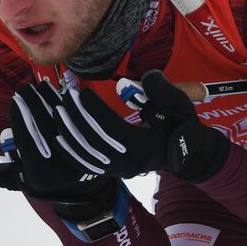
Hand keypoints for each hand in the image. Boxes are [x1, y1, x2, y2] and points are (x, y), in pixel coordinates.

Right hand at [0, 82, 114, 211]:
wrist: (80, 185)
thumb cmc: (41, 177)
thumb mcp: (18, 180)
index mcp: (40, 172)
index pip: (26, 138)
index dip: (19, 116)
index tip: (14, 101)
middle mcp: (59, 163)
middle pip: (43, 125)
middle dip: (32, 103)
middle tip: (24, 88)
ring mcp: (78, 150)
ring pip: (61, 118)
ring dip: (50, 98)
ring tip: (39, 85)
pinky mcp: (91, 141)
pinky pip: (78, 118)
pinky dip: (67, 103)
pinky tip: (58, 91)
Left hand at [48, 70, 229, 181]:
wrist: (189, 155)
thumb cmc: (182, 127)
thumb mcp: (179, 105)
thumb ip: (163, 91)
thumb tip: (149, 75)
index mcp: (143, 147)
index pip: (111, 128)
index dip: (94, 111)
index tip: (81, 93)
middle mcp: (128, 162)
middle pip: (94, 142)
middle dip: (76, 120)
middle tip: (63, 99)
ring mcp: (119, 170)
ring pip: (87, 155)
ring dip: (69, 134)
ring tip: (57, 113)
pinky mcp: (113, 171)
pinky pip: (87, 164)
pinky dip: (71, 152)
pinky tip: (58, 138)